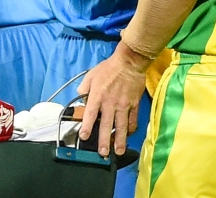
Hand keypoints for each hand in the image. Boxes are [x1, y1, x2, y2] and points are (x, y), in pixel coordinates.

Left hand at [78, 42, 151, 156]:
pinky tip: (128, 135)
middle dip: (104, 141)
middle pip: (106, 125)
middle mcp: (110, 103)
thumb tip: (81, 100)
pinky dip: (131, 129)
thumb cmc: (109, 68)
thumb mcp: (91, 75)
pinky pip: (133, 120)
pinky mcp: (134, 104)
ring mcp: (124, 105)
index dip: (86, 127)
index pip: (90, 115)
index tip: (84, 137)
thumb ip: (84, 88)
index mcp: (98, 96)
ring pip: (121, 126)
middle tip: (103, 153)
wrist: (129, 62)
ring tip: (118, 151)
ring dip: (119, 140)